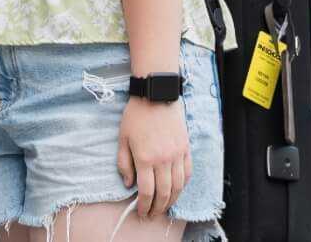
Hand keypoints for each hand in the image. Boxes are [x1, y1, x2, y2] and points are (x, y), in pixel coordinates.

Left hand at [117, 97, 190, 218]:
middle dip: (157, 208)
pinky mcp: (186, 148)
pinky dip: (183, 185)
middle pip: (164, 193)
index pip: (147, 191)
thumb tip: (128, 184)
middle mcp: (163, 159)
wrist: (156, 94)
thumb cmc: (136, 115)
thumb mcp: (122, 139)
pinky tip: (177, 189)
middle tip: (152, 215)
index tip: (141, 212)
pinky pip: (188, 173)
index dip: (144, 206)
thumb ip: (124, 164)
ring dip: (171, 200)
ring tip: (164, 207)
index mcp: (145, 158)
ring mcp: (177, 154)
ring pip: (178, 186)